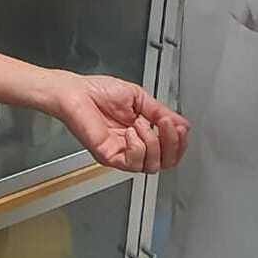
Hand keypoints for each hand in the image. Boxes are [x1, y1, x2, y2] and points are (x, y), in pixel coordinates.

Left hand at [50, 73, 188, 173]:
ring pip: (152, 165)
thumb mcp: (139, 98)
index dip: (180, 143)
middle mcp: (133, 147)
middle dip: (173, 144)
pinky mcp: (110, 157)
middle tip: (166, 124)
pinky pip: (133, 162)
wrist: (75, 92)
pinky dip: (138, 145)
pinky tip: (130, 130)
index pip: (170, 151)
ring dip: (153, 141)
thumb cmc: (98, 92)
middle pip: (166, 163)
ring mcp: (122, 153)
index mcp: (142, 134)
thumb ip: (160, 112)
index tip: (181, 127)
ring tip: (141, 122)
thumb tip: (182, 124)